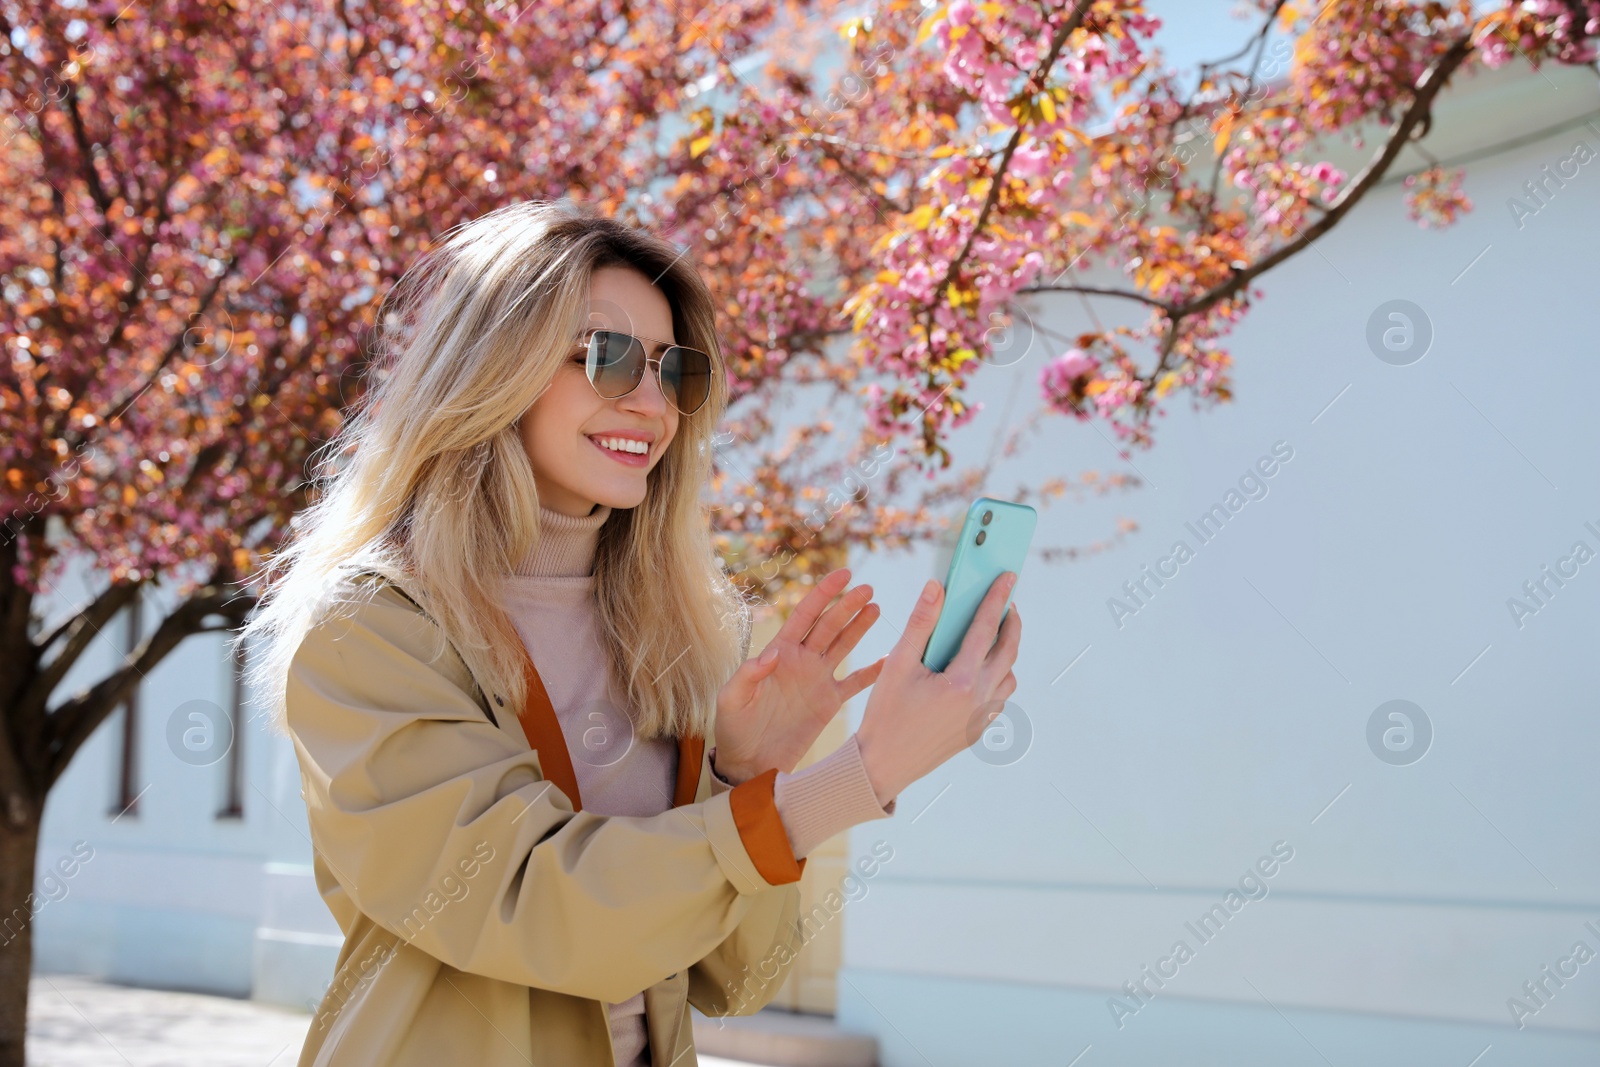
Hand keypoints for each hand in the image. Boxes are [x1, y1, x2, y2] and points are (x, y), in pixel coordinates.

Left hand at [713, 567, 885, 780]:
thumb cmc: (733, 728)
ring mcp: (816, 680)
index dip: (824, 594)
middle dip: (847, 606)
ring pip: (843, 645)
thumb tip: (773, 653)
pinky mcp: (828, 703)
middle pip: (828, 625)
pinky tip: (889, 660)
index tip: (844, 575)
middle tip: (868, 588)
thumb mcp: (731, 699)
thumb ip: (748, 674)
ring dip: (860, 627)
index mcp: (779, 652)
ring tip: (876, 607)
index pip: (804, 615)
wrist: (750, 763)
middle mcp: (800, 660)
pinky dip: (872, 672)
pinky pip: (854, 683)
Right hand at [856, 572, 1021, 805]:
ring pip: (1009, 676)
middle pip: (1009, 651)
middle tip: (1008, 602)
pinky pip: (999, 697)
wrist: (882, 766)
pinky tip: (979, 669)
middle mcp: (980, 700)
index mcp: (962, 682)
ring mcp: (982, 718)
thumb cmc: (885, 714)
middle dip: (1012, 623)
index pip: (986, 629)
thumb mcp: (898, 664)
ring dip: (1006, 652)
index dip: (997, 598)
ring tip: (993, 634)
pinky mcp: (978, 730)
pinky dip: (997, 677)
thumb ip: (921, 622)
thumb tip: (936, 587)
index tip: (1008, 577)